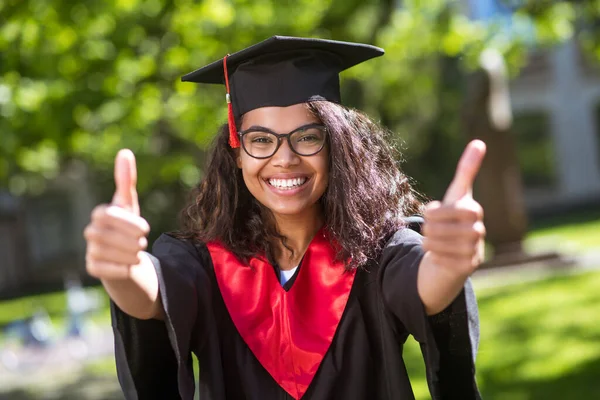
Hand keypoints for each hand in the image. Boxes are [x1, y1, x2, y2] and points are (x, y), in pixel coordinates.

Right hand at [84, 149, 149, 279]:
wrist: (126, 256)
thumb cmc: (127, 226)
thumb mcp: (129, 204)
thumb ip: (127, 180)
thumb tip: (125, 152)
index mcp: (100, 214)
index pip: (109, 215)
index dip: (129, 223)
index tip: (145, 229)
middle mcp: (91, 232)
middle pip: (108, 236)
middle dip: (131, 240)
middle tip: (143, 243)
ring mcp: (90, 250)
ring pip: (109, 253)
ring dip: (130, 255)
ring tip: (138, 253)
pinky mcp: (93, 268)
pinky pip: (105, 269)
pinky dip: (122, 268)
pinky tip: (130, 266)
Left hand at [422, 140, 486, 277]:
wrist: (457, 251)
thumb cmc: (455, 219)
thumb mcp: (456, 194)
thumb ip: (467, 170)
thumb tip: (480, 142)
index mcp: (474, 209)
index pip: (444, 208)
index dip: (432, 212)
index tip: (431, 213)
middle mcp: (479, 229)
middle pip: (436, 227)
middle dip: (428, 228)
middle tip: (432, 230)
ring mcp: (475, 249)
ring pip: (435, 243)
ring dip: (428, 242)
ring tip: (434, 241)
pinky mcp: (469, 266)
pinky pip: (439, 258)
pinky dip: (434, 255)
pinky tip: (441, 254)